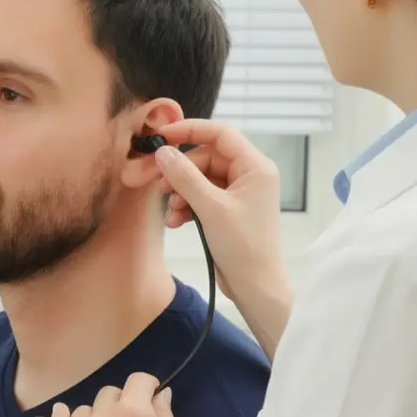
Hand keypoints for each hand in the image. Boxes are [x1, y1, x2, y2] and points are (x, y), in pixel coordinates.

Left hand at [49, 373, 187, 416]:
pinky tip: (63, 413)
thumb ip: (164, 414)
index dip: (147, 387)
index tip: (150, 397)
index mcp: (135, 410)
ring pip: (84, 410)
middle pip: (110, 394)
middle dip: (121, 402)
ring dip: (96, 415)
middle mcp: (105, 416)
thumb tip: (160, 392)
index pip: (138, 381)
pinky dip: (61, 416)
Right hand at [153, 118, 287, 303]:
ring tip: (171, 212)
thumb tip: (164, 153)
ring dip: (182, 193)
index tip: (162, 136)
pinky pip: (203, 197)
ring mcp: (239, 194)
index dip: (190, 131)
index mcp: (255, 167)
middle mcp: (250, 175)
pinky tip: (177, 222)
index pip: (220, 134)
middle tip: (160, 186)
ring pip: (201, 179)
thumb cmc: (243, 247)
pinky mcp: (229, 211)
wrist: (255, 285)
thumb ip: (185, 177)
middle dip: (182, 172)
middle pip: (207, 158)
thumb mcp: (211, 209)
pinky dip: (187, 206)